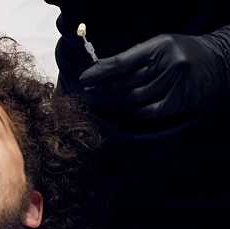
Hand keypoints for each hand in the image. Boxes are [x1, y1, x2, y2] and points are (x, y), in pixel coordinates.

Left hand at [80, 29, 229, 118]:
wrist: (217, 60)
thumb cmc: (180, 52)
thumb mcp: (158, 46)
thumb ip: (133, 58)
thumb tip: (100, 70)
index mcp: (160, 47)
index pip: (121, 62)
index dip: (100, 72)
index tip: (84, 78)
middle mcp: (168, 65)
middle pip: (125, 82)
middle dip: (103, 87)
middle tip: (89, 89)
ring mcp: (175, 84)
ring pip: (134, 98)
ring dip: (116, 99)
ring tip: (104, 97)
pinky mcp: (179, 102)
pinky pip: (147, 110)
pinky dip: (133, 109)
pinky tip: (124, 106)